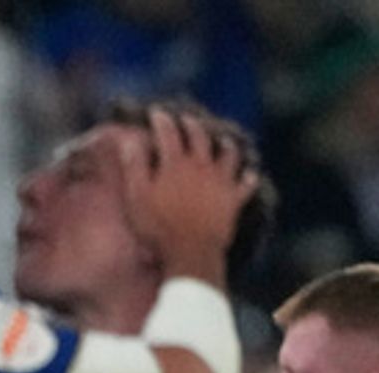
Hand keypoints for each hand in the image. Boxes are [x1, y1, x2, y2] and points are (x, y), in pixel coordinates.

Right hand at [120, 107, 259, 286]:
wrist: (191, 253)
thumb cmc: (157, 227)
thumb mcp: (136, 197)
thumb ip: (134, 167)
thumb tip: (129, 140)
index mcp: (174, 163)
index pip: (168, 132)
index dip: (161, 119)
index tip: (156, 112)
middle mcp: (201, 166)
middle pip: (199, 137)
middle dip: (191, 125)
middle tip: (185, 120)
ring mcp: (221, 182)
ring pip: (228, 154)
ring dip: (224, 144)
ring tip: (221, 140)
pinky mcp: (233, 201)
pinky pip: (246, 185)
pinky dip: (248, 177)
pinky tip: (249, 174)